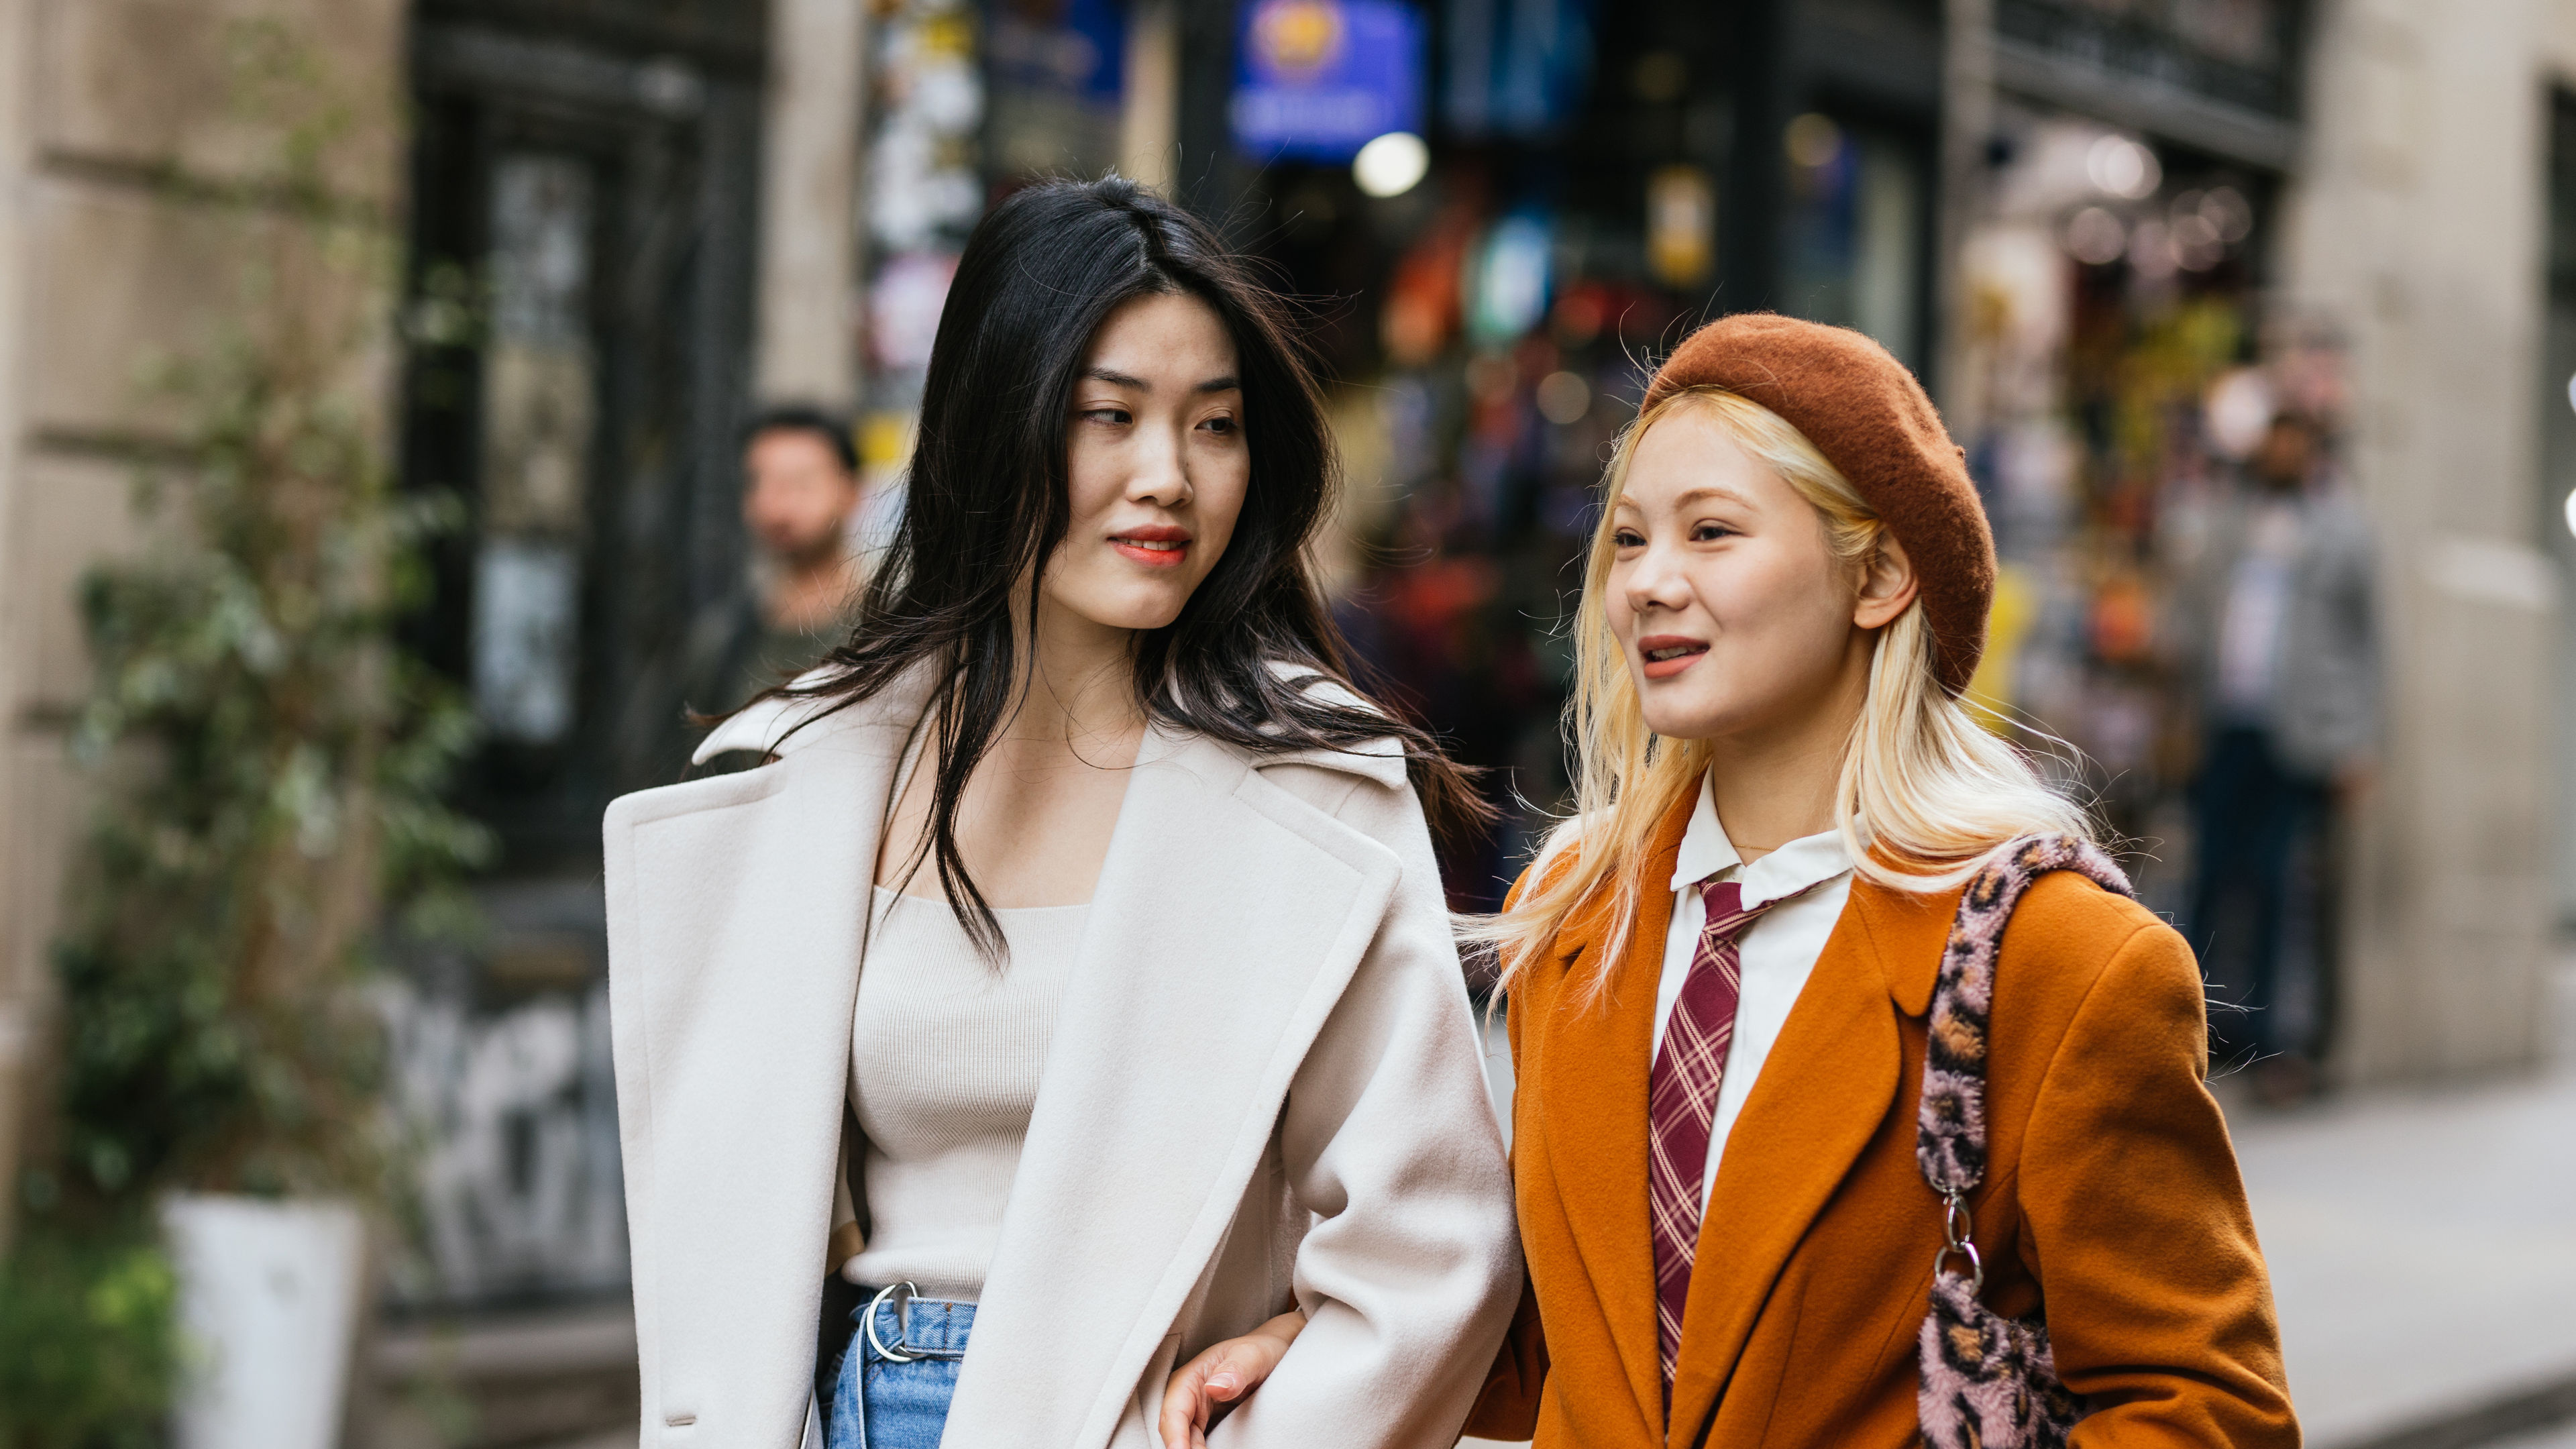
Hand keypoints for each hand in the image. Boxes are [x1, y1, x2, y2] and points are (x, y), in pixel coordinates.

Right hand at [1157, 1311, 1304, 1447]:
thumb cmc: (1259, 1351)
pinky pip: (1199, 1444)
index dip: (1176, 1437)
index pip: (1174, 1413)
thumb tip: (1214, 1388)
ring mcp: (1196, 1415)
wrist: (1272, 1356)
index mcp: (1189, 1379)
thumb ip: (1235, 1369)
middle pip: (1177, 1433)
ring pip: (1187, 1443)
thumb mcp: (1252, 1356)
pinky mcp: (1207, 1426)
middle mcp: (1187, 1399)